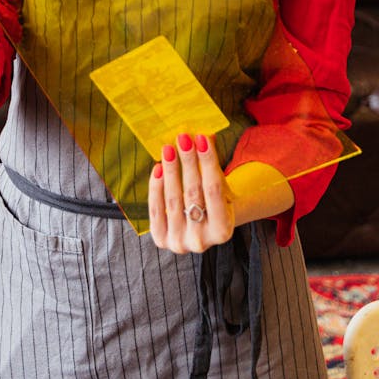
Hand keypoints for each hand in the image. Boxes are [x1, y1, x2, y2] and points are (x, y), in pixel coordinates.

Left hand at [148, 133, 234, 253]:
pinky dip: (156, 187)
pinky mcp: (161, 239)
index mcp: (223, 231)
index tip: (201, 138)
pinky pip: (156, 209)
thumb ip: (212, 167)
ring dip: (170, 170)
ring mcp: (179, 243)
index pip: (214, 190)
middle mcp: (201, 241)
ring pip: (173, 200)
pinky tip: (158, 167)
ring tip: (169, 148)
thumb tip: (204, 136)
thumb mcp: (221, 189)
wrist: (202, 229)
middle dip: (188, 162)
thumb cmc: (214, 203)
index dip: (208, 162)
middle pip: (193, 193)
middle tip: (183, 138)